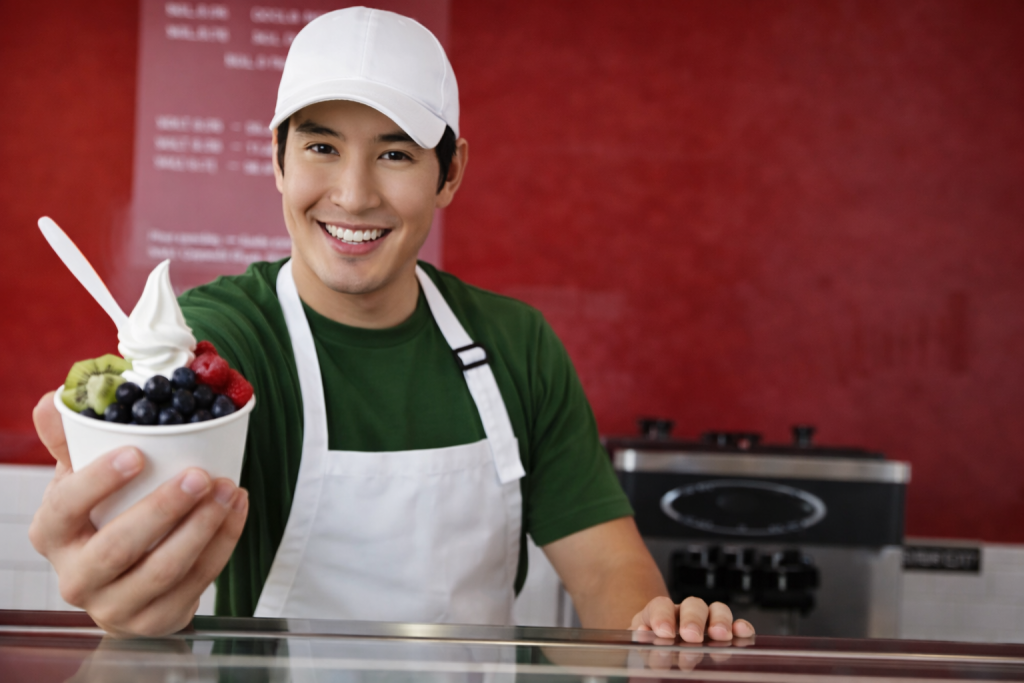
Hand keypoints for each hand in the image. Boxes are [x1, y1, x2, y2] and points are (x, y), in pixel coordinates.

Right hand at [28, 392, 248, 636]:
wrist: (123, 583)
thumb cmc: (101, 518)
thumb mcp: (80, 479)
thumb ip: (71, 439)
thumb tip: (57, 398)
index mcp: (53, 534)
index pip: (66, 508)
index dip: (99, 482)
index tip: (137, 453)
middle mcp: (76, 577)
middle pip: (118, 547)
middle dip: (164, 509)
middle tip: (200, 475)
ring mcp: (115, 606)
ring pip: (163, 570)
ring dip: (203, 527)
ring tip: (228, 488)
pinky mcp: (156, 621)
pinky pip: (197, 582)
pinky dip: (223, 543)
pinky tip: (236, 509)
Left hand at [630, 596, 754, 642]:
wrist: (657, 645)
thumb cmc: (649, 644)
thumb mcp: (639, 642)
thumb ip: (640, 639)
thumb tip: (643, 633)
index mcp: (660, 613)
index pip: (660, 606)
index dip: (662, 616)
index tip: (663, 632)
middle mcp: (684, 612)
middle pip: (693, 605)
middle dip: (693, 619)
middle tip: (691, 635)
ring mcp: (706, 620)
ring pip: (716, 610)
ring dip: (720, 621)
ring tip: (720, 636)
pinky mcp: (723, 632)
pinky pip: (735, 625)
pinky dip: (741, 627)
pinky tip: (743, 633)